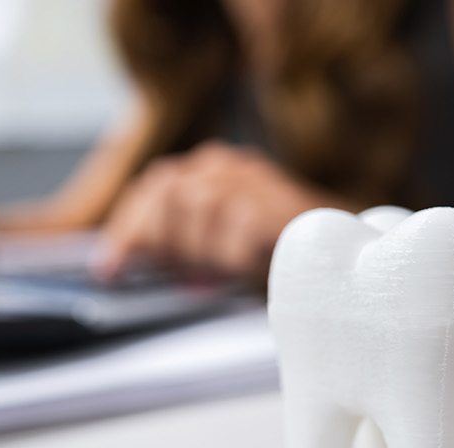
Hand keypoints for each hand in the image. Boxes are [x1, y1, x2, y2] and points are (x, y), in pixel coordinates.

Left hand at [97, 141, 347, 280]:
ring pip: (196, 213)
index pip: (152, 189)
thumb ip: (172, 245)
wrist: (345, 256)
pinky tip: (251, 266)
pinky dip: (234, 262)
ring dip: (205, 253)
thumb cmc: (274, 255)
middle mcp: (227, 165)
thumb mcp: (212, 246)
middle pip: (167, 195)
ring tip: (227, 269)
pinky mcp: (274, 204)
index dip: (126, 230)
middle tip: (181, 275)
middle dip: (162, 241)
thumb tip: (116, 263)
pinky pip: (232, 240)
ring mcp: (253, 180)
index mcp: (209, 169)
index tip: (108, 269)